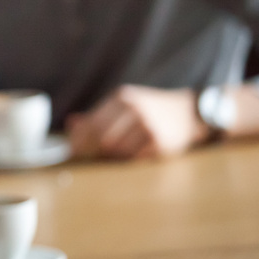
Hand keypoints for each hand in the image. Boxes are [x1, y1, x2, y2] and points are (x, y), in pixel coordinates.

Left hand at [66, 85, 208, 158]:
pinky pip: (133, 158)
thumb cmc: (150, 109)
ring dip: (111, 157)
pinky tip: (131, 155)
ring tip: (114, 156)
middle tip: (89, 159)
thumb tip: (71, 123)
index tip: (71, 151)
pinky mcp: (159, 142)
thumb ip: (97, 114)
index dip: (78, 140)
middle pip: (101, 138)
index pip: (91, 123)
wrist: (188, 112)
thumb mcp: (124, 104)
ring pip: (116, 150)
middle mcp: (134, 109)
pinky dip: (128, 160)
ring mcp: (147, 125)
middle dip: (91, 151)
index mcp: (122, 98)